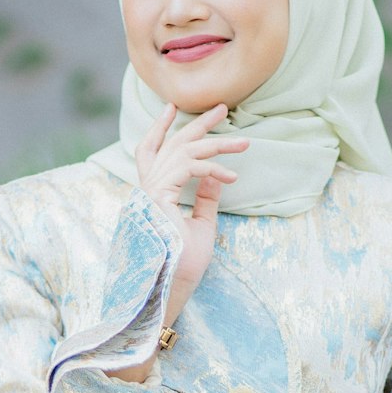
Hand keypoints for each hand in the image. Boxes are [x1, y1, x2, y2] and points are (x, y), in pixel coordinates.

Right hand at [135, 101, 247, 316]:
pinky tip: (232, 176)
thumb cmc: (186, 261)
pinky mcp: (159, 197)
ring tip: (244, 143)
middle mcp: (147, 188)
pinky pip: (190, 170)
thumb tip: (216, 175)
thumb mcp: (202, 223)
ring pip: (184, 152)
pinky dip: (213, 169)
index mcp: (153, 193)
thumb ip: (205, 197)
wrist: (176, 284)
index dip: (161, 128)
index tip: (173, 108)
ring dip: (217, 145)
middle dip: (197, 124)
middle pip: (171, 144)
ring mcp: (151, 192)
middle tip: (222, 108)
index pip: (152, 151)